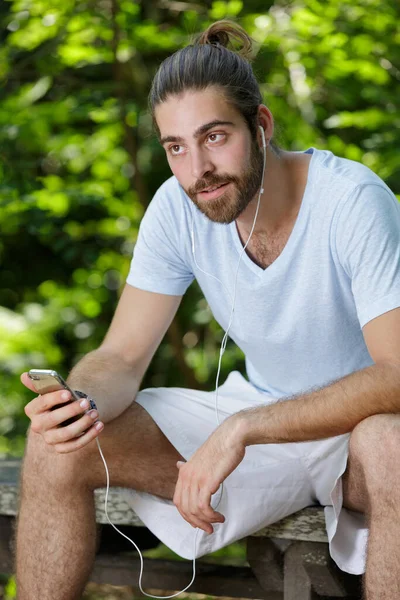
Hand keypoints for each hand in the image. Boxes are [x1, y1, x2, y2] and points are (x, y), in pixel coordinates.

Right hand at [21, 372, 103, 453]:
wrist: (67, 413)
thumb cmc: (59, 400)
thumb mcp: (51, 391)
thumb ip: (40, 384)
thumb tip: (24, 376)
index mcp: (33, 409)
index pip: (42, 403)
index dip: (55, 398)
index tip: (69, 393)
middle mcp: (37, 426)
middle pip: (53, 420)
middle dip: (71, 411)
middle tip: (86, 402)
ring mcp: (49, 438)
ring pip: (65, 434)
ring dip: (82, 424)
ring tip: (95, 413)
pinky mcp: (60, 448)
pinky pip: (74, 445)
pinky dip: (89, 436)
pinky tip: (99, 425)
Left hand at [173, 415, 245, 533]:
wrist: (231, 436)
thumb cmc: (220, 447)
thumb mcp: (199, 457)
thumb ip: (189, 466)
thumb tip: (178, 465)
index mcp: (184, 472)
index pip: (178, 501)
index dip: (186, 515)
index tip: (198, 521)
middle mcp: (186, 476)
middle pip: (184, 508)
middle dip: (195, 522)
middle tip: (208, 529)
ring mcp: (196, 479)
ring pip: (194, 510)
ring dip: (206, 521)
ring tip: (217, 522)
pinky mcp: (207, 481)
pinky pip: (203, 507)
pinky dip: (211, 516)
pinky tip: (219, 516)